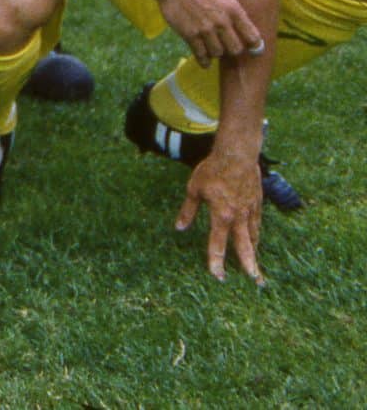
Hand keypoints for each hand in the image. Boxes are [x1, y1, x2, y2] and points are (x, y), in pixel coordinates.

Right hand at [153, 0, 263, 63]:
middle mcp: (222, 22)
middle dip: (233, 49)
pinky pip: (201, 55)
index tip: (252, 47)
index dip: (254, 44)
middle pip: (236, 49)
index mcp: (233, 9)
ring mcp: (205, 29)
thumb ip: (232, 7)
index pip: (252, 36)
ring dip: (217, 52)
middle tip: (228, 46)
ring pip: (218, 53)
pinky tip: (204, 60)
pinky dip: (204, 60)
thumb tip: (241, 22)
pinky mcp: (189, 35)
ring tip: (213, 47)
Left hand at [178, 155, 264, 282]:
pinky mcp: (257, 205)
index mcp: (220, 216)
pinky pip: (257, 225)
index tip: (218, 276)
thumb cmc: (212, 170)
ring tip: (256, 268)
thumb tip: (179, 228)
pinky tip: (256, 241)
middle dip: (249, 266)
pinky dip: (257, 236)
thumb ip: (188, 211)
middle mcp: (238, 218)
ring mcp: (250, 212)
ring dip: (255, 253)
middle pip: (244, 248)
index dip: (216, 262)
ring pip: (254, 238)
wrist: (237, 155)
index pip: (217, 245)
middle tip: (256, 282)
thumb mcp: (194, 189)